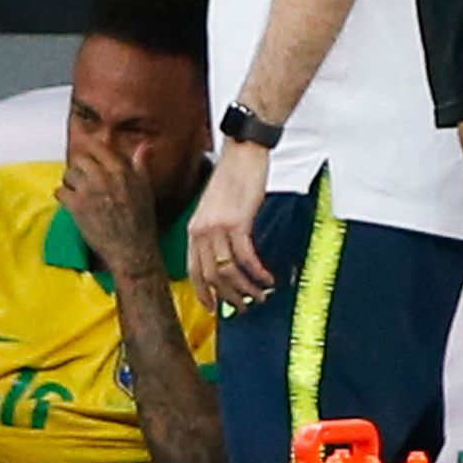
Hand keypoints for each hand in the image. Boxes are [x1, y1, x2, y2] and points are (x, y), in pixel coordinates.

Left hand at [56, 142, 163, 279]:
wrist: (132, 249)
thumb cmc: (141, 221)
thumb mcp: (146, 188)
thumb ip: (141, 164)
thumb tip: (144, 145)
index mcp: (121, 170)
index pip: (98, 147)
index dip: (90, 148)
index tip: (87, 151)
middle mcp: (103, 176)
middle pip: (79, 158)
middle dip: (79, 167)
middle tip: (81, 176)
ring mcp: (88, 190)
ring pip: (68, 173)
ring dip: (70, 181)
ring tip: (76, 191)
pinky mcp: (76, 206)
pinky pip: (60, 191)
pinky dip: (62, 196)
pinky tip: (70, 202)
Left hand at [188, 142, 275, 312]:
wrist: (243, 154)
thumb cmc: (233, 179)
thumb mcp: (215, 209)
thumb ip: (216, 234)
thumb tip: (226, 260)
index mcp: (193, 229)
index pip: (194, 270)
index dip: (203, 292)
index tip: (213, 308)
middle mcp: (201, 231)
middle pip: (212, 276)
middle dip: (229, 297)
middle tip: (244, 307)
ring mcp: (218, 228)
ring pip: (229, 271)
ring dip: (247, 289)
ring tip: (261, 296)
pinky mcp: (237, 223)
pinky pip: (246, 258)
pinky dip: (258, 272)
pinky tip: (268, 278)